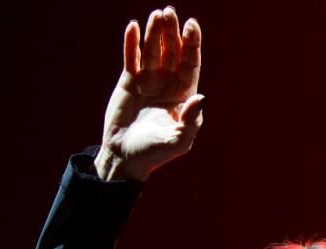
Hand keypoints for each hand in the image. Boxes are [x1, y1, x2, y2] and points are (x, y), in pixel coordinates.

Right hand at [94, 7, 203, 180]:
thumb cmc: (155, 153)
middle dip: (173, 32)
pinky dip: (131, 43)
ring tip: (156, 14)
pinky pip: (131, 58)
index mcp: (184, 96)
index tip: (192, 25)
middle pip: (172, 52)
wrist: (126, 157)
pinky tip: (133, 26)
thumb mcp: (178, 141)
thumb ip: (191, 121)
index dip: (192, 44)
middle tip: (170, 12)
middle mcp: (168, 85)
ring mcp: (148, 81)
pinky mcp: (129, 82)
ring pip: (153, 51)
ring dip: (154, 33)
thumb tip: (200, 97)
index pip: (191, 64)